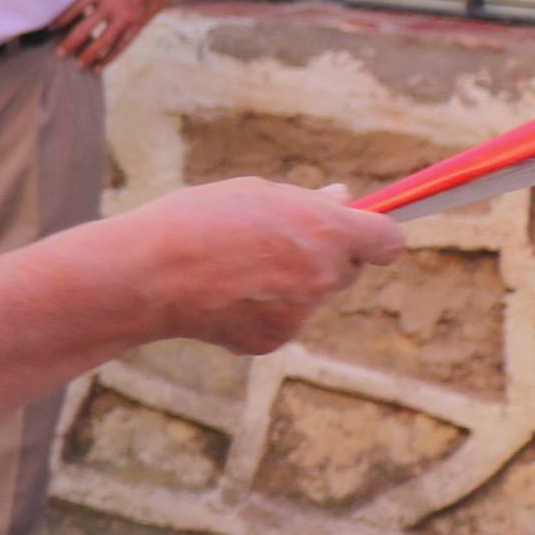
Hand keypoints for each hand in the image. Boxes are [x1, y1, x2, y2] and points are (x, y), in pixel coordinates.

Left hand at [54, 0, 181, 72]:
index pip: (73, 7)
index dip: (60, 20)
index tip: (49, 29)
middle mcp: (113, 2)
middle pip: (85, 28)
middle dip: (69, 43)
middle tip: (58, 53)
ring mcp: (127, 15)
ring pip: (103, 41)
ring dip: (88, 55)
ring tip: (77, 65)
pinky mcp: (138, 24)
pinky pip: (121, 45)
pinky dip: (109, 58)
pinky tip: (98, 67)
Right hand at [107, 178, 401, 354]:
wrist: (146, 274)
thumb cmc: (195, 220)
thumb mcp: (254, 194)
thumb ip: (307, 202)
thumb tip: (344, 199)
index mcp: (327, 231)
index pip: (388, 241)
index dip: (375, 236)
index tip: (360, 234)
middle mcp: (323, 275)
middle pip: (345, 270)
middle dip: (321, 258)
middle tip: (271, 245)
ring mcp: (300, 313)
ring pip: (307, 297)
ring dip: (284, 285)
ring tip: (230, 268)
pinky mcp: (272, 340)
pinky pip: (278, 321)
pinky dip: (257, 311)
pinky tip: (221, 295)